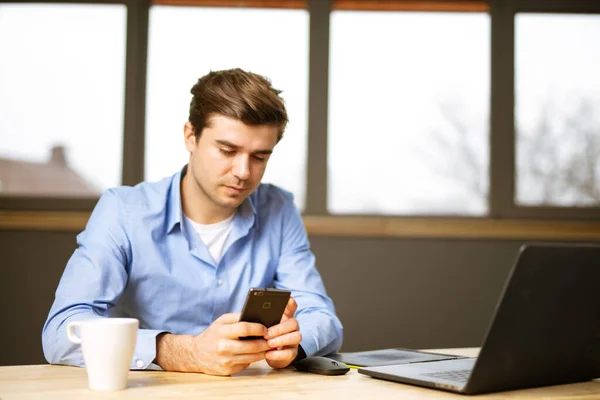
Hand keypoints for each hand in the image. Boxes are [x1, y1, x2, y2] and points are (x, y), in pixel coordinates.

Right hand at [155, 313, 270, 375]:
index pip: (245, 328)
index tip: (266, 328)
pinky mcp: (228, 370)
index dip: (258, 328)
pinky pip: (246, 364)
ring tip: (269, 346)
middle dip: (265, 342)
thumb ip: (238, 317)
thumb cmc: (213, 334)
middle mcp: (224, 347)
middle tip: (273, 339)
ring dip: (263, 352)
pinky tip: (257, 353)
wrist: (196, 354)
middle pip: (252, 346)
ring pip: (252, 357)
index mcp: (222, 332)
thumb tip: (257, 315)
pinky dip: (253, 359)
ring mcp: (226, 361)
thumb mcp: (222, 321)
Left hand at [264, 297, 301, 368]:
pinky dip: (278, 354)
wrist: (267, 354)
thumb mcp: (260, 326)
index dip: (291, 303)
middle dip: (280, 328)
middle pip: (294, 323)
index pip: (291, 307)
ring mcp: (294, 340)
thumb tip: (248, 315)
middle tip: (266, 333)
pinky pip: (290, 353)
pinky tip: (268, 354)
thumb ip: (259, 320)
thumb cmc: (262, 336)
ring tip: (268, 343)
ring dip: (281, 340)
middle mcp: (292, 327)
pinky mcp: (292, 352)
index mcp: (284, 317)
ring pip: (296, 337)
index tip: (287, 300)